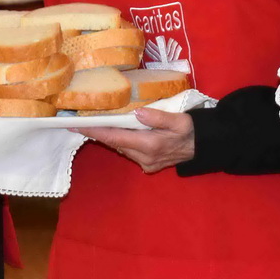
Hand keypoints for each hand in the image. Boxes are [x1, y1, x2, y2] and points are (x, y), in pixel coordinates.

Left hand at [77, 107, 194, 173]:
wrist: (203, 147)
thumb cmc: (192, 129)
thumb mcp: (179, 119)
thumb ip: (158, 116)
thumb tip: (137, 112)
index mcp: (150, 145)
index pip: (115, 137)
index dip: (95, 131)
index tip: (76, 126)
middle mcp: (145, 157)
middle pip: (115, 143)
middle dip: (98, 132)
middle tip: (79, 121)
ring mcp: (146, 164)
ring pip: (121, 148)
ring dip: (109, 136)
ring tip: (94, 123)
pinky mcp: (148, 166)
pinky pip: (129, 151)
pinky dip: (121, 141)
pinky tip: (117, 131)